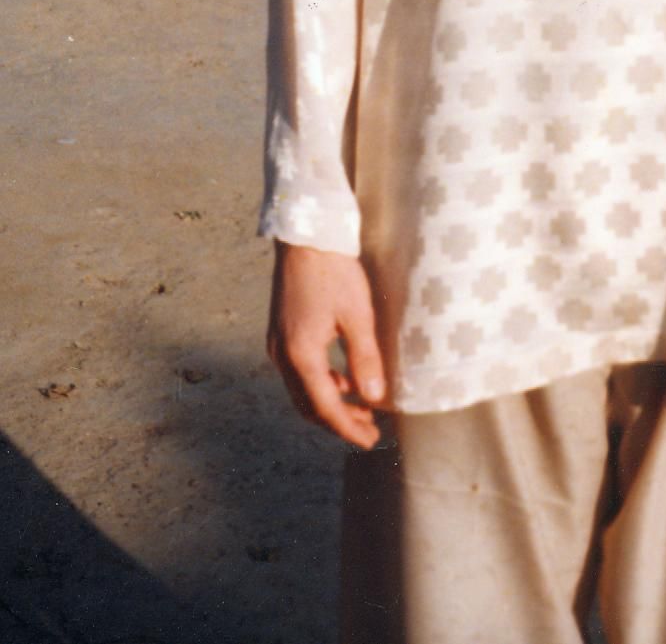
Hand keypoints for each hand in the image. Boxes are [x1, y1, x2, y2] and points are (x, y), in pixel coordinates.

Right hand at [267, 241, 385, 448]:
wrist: (305, 236)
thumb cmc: (333, 270)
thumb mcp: (357, 314)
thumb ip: (365, 359)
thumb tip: (375, 398)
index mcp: (300, 355)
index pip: (325, 408)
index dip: (348, 428)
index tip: (370, 442)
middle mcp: (282, 355)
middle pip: (309, 405)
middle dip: (338, 422)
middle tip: (369, 432)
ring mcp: (278, 344)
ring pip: (303, 390)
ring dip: (330, 404)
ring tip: (362, 410)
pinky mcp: (282, 332)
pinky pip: (300, 371)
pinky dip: (321, 383)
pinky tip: (343, 380)